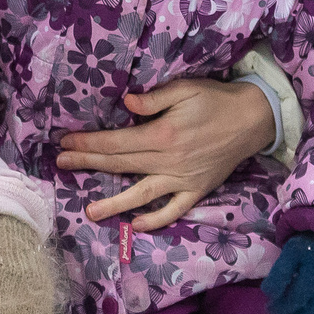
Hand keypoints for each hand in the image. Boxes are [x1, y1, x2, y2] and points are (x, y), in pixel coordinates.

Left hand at [56, 78, 274, 229]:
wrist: (253, 118)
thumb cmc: (216, 99)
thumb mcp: (185, 88)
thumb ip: (154, 98)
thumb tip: (125, 101)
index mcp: (162, 134)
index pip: (116, 141)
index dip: (88, 143)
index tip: (65, 143)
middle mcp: (168, 161)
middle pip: (121, 165)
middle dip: (88, 164)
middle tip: (61, 165)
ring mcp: (182, 179)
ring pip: (142, 194)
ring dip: (114, 204)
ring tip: (89, 212)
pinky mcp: (197, 190)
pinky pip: (174, 210)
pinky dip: (155, 220)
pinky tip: (136, 225)